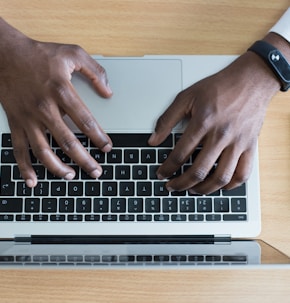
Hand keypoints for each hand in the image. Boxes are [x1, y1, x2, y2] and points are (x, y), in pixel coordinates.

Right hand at [0, 18, 112, 186]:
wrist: (4, 53)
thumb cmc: (40, 54)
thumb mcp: (73, 53)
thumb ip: (95, 71)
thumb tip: (108, 91)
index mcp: (61, 91)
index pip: (86, 121)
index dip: (99, 137)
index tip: (107, 147)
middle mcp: (45, 108)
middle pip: (67, 142)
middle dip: (84, 160)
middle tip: (96, 172)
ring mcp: (28, 117)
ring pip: (43, 150)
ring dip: (58, 168)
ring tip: (71, 176)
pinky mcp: (15, 122)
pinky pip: (19, 149)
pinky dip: (25, 167)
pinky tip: (33, 180)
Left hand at [149, 50, 279, 193]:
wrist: (251, 80)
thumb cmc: (219, 87)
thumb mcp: (186, 97)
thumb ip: (167, 119)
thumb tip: (153, 140)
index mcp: (203, 123)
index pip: (180, 154)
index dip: (167, 168)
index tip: (161, 174)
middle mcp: (221, 135)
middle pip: (198, 170)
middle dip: (181, 184)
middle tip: (172, 187)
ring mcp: (238, 143)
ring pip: (221, 177)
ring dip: (204, 189)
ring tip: (193, 190)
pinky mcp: (250, 146)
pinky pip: (243, 174)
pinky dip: (230, 185)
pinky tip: (220, 185)